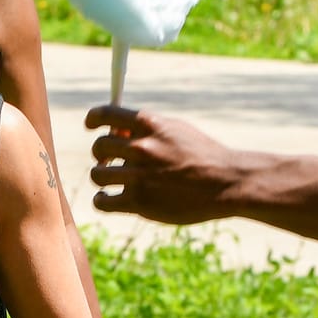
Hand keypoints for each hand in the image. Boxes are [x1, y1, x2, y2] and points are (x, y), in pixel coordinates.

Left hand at [86, 104, 240, 225]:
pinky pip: (102, 201)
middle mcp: (142, 147)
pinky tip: (111, 199)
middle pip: (98, 147)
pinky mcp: (140, 203)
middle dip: (101, 154)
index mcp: (150, 124)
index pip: (104, 114)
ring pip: (97, 174)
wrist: (226, 182)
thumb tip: (115, 132)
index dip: (92, 120)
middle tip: (109, 163)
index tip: (91, 127)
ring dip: (102, 178)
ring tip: (113, 182)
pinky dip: (102, 200)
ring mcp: (140, 176)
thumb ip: (147, 129)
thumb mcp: (176, 130)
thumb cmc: (202, 155)